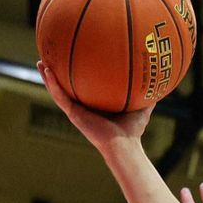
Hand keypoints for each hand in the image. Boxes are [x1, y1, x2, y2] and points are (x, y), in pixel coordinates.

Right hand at [37, 60, 153, 149]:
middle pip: (67, 87)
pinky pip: (60, 96)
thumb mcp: (142, 106)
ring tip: (41, 62)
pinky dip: (52, 84)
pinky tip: (47, 70)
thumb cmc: (133, 130)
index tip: (74, 60)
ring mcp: (76, 111)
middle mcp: (84, 107)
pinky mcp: (73, 114)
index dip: (77, 76)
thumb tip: (162, 78)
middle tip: (51, 58)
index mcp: (95, 105)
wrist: (123, 145)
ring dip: (48, 77)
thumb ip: (148, 93)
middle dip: (59, 74)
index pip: (84, 87)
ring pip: (58, 91)